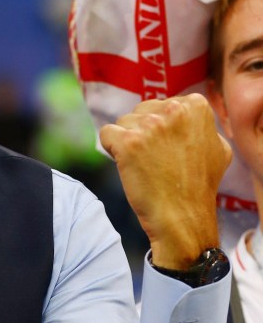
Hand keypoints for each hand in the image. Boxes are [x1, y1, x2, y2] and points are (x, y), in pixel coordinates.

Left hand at [99, 94, 231, 269]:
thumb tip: (184, 112)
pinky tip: (125, 164)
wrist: (184, 217)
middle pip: (141, 112)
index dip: (159, 129)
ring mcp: (150, 125)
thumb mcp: (217, 148)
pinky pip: (106, 134)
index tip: (166, 150)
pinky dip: (111, 148)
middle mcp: (174, 110)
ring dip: (127, 143)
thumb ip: (200, 125)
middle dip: (142, 133)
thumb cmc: (199, 186)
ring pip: (123, 123)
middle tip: (154, 161)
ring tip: (144, 166)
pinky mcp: (128, 142)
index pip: (162, 105)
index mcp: (196, 106)